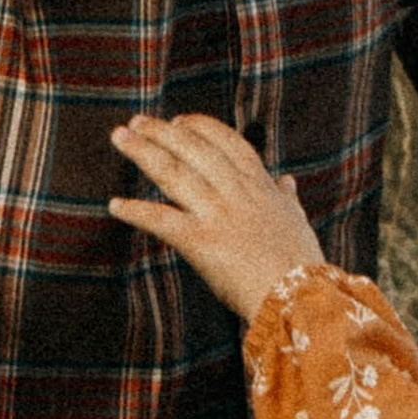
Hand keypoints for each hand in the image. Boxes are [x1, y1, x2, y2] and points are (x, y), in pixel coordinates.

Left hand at [108, 113, 325, 317]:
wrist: (301, 298)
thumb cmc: (301, 266)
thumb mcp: (298, 223)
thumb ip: (286, 200)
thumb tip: (286, 182)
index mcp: (259, 185)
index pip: (226, 141)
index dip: (199, 127)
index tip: (178, 120)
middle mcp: (237, 192)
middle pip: (193, 148)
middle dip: (162, 131)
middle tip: (136, 122)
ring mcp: (218, 214)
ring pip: (174, 173)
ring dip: (143, 152)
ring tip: (119, 137)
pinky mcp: (202, 242)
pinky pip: (162, 220)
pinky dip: (136, 211)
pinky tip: (115, 205)